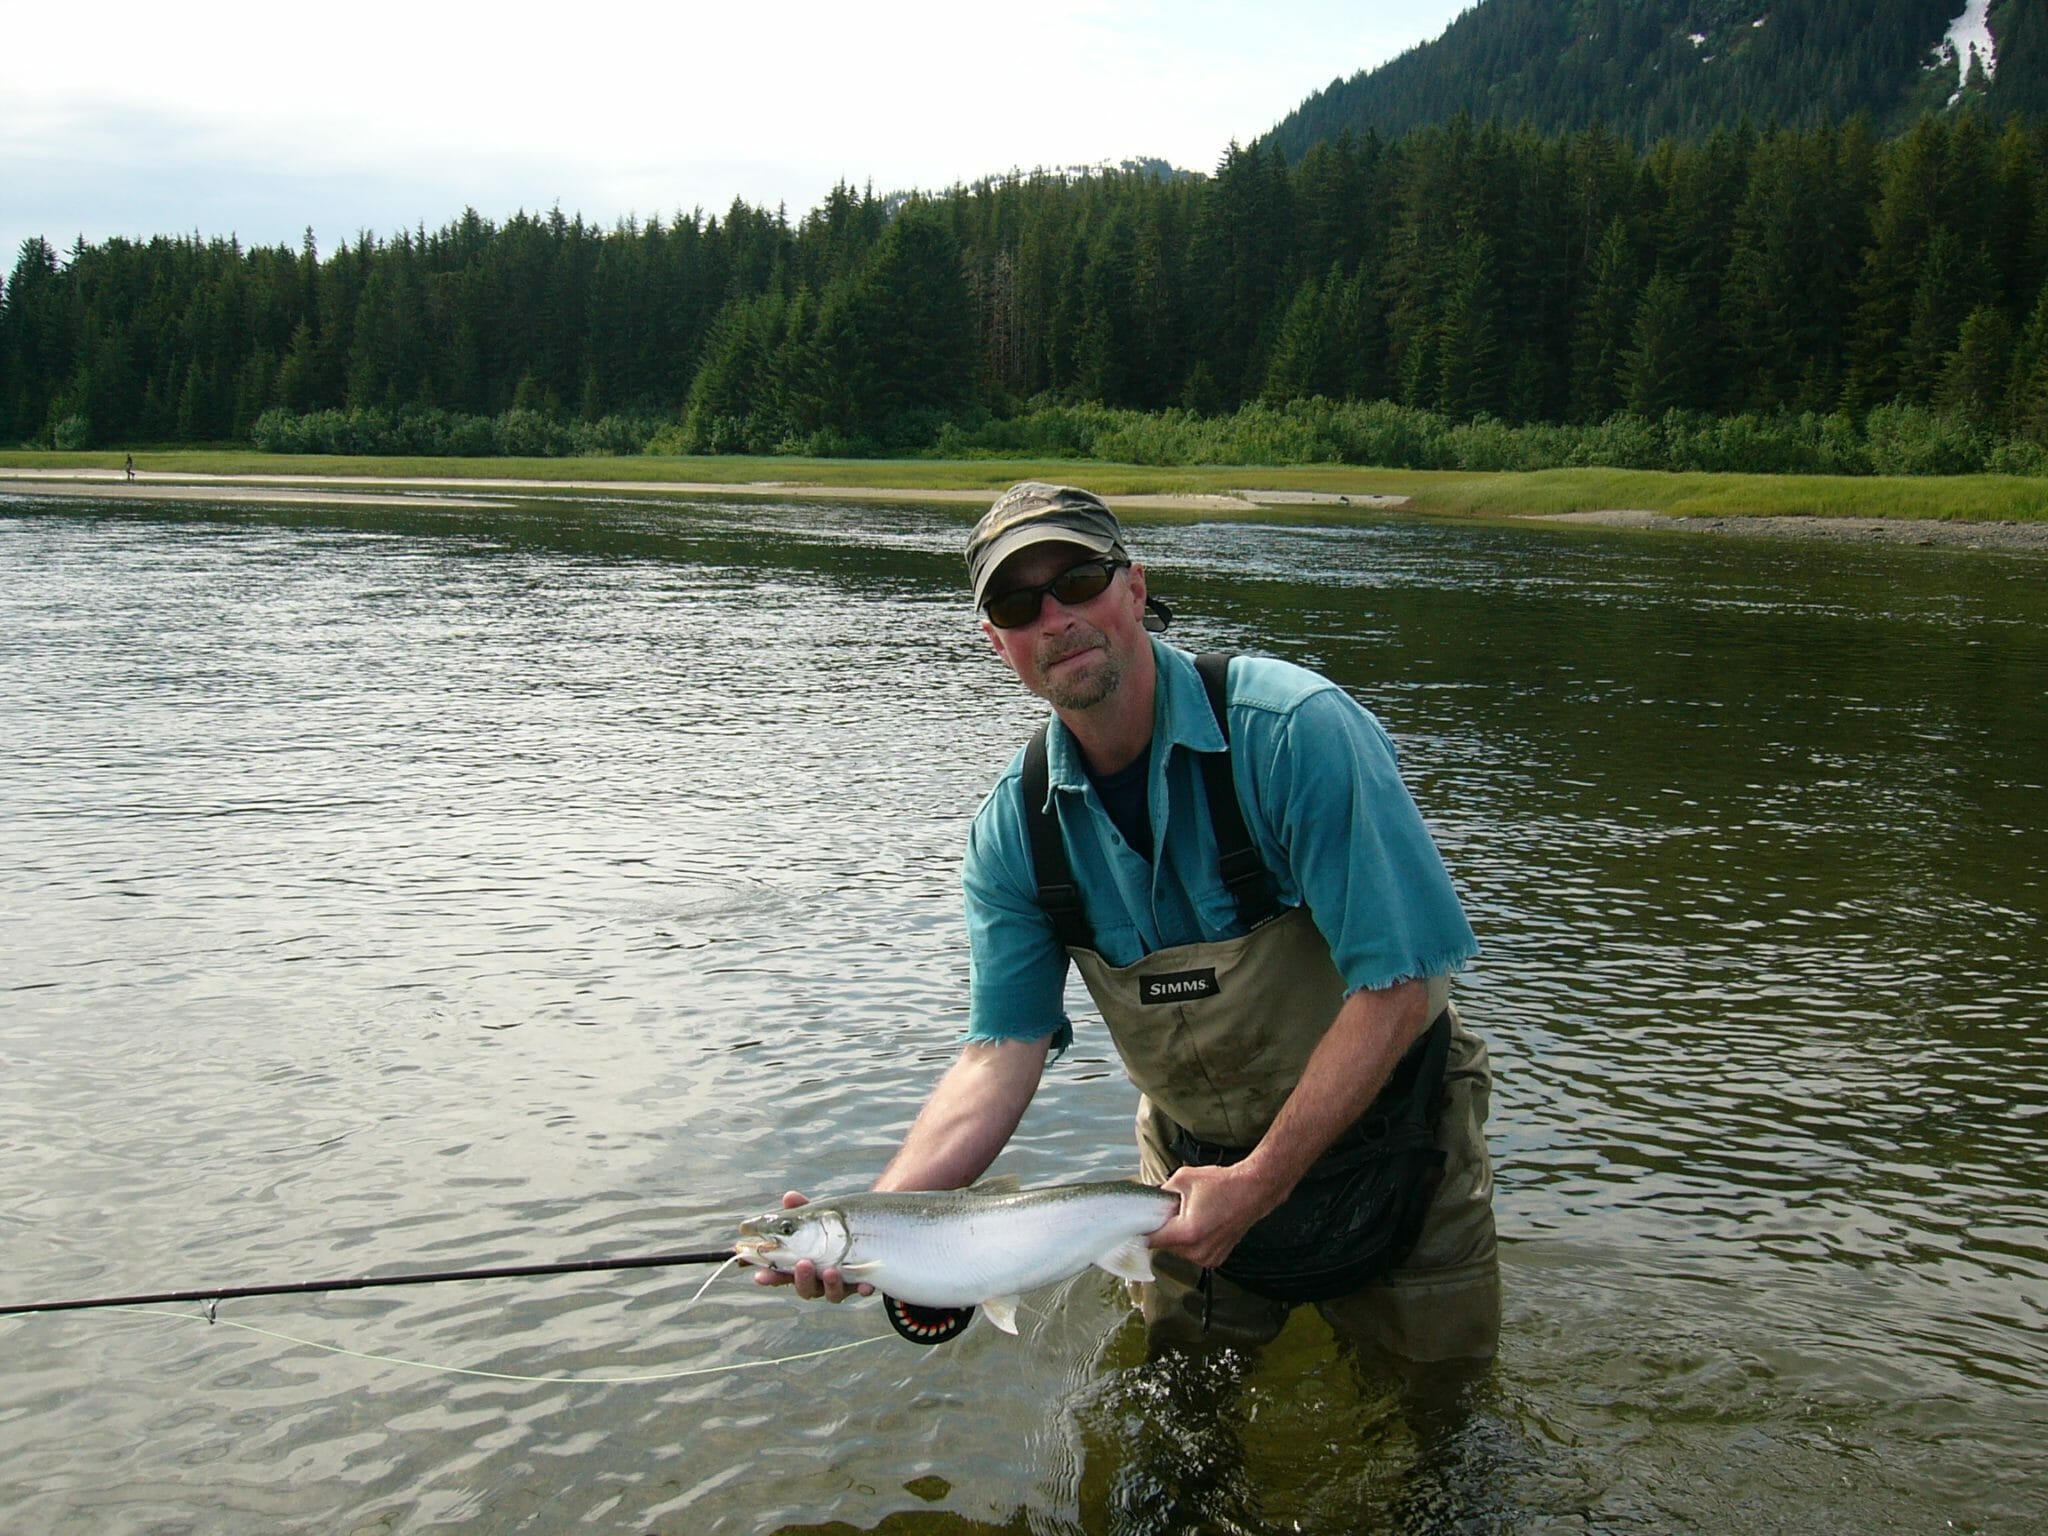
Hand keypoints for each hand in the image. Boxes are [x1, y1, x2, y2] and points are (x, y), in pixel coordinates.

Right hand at [746, 1191, 874, 1301]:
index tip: (759, 1276)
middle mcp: (819, 1280)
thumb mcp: (818, 1217)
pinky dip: (863, 1288)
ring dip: (830, 1284)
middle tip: (803, 1263)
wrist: (869, 1232)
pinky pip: (863, 1290)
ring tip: (831, 1270)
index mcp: (802, 1265)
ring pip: (832, 1294)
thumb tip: (789, 1197)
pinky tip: (866, 1286)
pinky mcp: (862, 1284)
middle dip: (802, 1279)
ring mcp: (841, 1284)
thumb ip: (804, 1209)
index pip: (781, 1274)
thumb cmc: (832, 1229)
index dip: (770, 1276)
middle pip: (806, 1288)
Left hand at [1147, 1163, 1282, 1270]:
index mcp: (1187, 1233)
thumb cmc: (1223, 1184)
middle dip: (1165, 1229)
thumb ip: (1161, 1193)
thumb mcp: (1183, 1179)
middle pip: (1165, 1245)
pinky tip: (1202, 1224)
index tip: (1137, 1224)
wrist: (1253, 1190)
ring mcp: (1209, 1257)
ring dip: (1178, 1236)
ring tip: (1192, 1215)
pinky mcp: (1217, 1259)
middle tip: (1173, 1211)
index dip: (1142, 1230)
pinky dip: (1192, 1241)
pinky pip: (1193, 1252)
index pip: (1152, 1240)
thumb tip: (1150, 1202)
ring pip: (1179, 1250)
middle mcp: (1198, 1251)